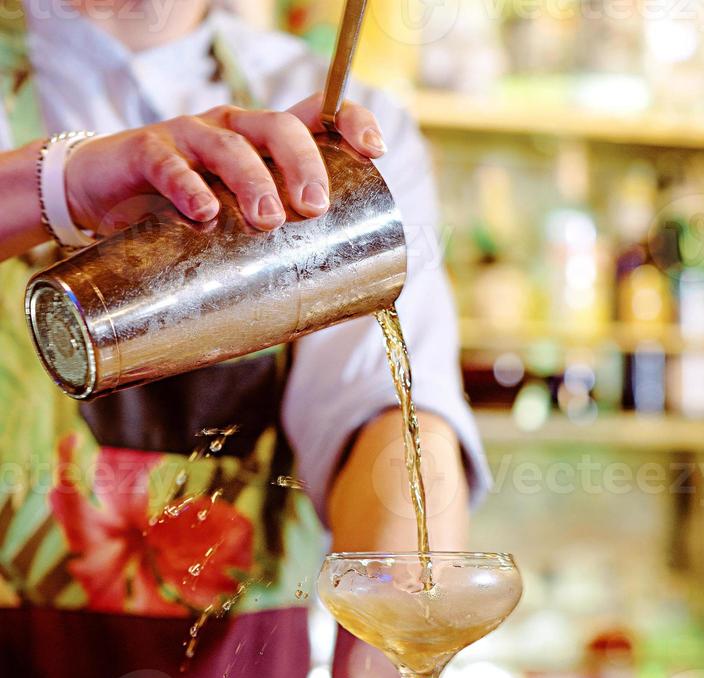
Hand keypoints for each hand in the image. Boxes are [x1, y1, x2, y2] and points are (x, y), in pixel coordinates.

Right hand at [65, 92, 385, 234]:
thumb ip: (271, 251)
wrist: (102, 202)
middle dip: (303, 165)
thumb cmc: (183, 217)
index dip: (349, 121)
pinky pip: (167, 162)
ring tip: (268, 220)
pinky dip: (186, 185)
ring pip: (229, 144)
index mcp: (263, 143)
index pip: (314, 114)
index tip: (376, 150)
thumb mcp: (234, 228)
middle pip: (278, 128)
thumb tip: (324, 311)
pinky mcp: (145, 152)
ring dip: (253, 181)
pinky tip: (203, 212)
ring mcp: (189, 136)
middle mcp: (232, 129)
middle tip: (314, 208)